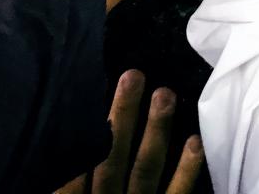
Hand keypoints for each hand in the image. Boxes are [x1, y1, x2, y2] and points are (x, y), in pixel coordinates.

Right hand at [55, 70, 203, 193]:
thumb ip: (65, 183)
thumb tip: (63, 156)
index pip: (71, 175)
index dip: (77, 140)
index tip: (85, 95)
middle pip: (111, 160)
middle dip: (122, 117)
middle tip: (133, 75)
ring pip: (145, 169)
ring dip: (156, 130)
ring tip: (164, 94)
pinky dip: (186, 170)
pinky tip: (195, 141)